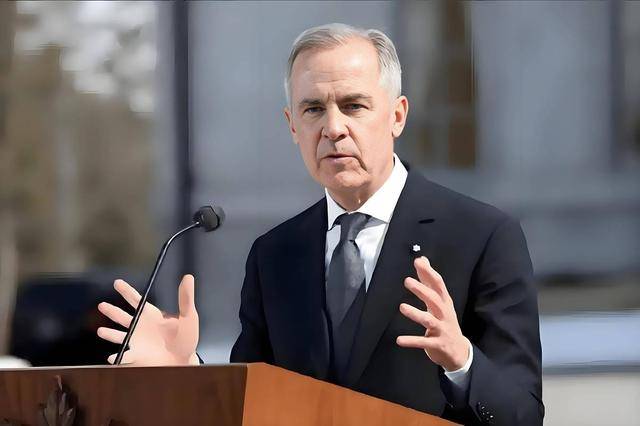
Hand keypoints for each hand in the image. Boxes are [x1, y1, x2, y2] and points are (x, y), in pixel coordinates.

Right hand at [97, 274, 199, 365]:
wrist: (185, 361)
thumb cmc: (187, 338)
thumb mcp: (188, 316)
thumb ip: (186, 298)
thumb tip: (188, 277)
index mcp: (152, 315)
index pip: (137, 300)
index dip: (126, 291)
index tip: (117, 282)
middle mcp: (142, 327)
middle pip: (123, 317)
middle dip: (112, 311)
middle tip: (101, 305)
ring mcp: (138, 342)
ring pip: (119, 336)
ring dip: (109, 333)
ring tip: (100, 331)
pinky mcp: (137, 356)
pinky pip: (123, 356)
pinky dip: (116, 357)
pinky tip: (111, 357)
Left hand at [396, 257, 469, 371]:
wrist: (459, 352)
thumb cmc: (445, 322)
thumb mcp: (440, 302)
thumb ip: (429, 282)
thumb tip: (422, 260)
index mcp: (444, 303)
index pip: (439, 285)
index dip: (429, 273)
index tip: (418, 262)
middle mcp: (444, 314)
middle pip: (434, 300)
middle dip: (422, 290)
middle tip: (407, 281)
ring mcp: (442, 330)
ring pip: (429, 320)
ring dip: (416, 314)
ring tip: (402, 307)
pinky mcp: (437, 344)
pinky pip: (423, 342)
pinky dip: (412, 341)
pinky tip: (399, 340)